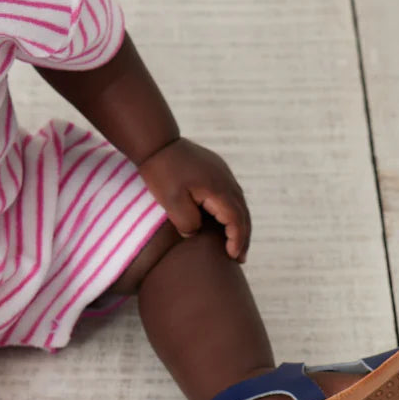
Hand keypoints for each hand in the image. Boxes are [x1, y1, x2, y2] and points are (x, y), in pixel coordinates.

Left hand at [138, 137, 250, 260]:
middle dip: (242, 237)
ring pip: (237, 203)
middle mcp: (226, 180)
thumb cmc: (161, 172)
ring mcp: (222, 172)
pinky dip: (230, 210)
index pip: (236, 220)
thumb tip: (194, 233)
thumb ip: (186, 222)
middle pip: (242, 213)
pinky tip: (223, 220)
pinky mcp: (215, 169)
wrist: (156, 141)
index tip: (233, 257)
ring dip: (238, 224)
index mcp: (218, 189)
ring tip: (234, 243)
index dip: (237, 241)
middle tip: (239, 258)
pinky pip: (229, 194)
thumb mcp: (171, 202)